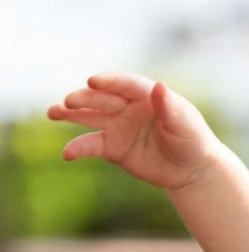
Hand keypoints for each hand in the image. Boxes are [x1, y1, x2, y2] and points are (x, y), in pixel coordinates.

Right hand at [46, 74, 221, 192]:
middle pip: (103, 99)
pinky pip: (91, 145)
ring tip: (53, 112)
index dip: (109, 82)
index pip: (125, 85)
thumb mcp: (185, 125)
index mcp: (146, 95)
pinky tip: (67, 154)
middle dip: (85, 98)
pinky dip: (78, 148)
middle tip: (70, 100)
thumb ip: (170, 107)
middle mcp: (127, 107)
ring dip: (70, 114)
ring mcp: (117, 125)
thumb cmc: (192, 141)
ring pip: (90, 117)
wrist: (190, 169)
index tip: (93, 81)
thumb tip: (160, 86)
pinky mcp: (112, 147)